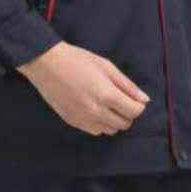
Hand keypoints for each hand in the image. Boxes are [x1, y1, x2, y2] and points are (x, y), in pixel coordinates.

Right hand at [18, 42, 149, 134]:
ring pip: (110, 130)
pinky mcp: (72, 122)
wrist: (46, 64)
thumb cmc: (78, 60)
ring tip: (106, 105)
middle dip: (127, 113)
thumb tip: (144, 100)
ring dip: (113, 120)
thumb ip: (127, 85)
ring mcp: (83, 119)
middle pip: (124, 124)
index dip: (138, 106)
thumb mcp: (106, 67)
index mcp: (107, 95)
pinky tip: (94, 109)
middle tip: (120, 100)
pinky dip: (100, 123)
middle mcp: (96, 111)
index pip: (134, 112)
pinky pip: (95, 131)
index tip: (133, 99)